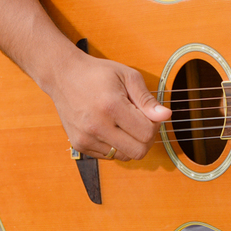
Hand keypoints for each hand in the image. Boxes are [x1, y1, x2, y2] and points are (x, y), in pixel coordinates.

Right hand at [48, 53, 170, 161]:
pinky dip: (116, 146)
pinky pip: (108, 156)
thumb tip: (166, 116)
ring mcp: (86, 138)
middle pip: (138, 151)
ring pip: (124, 156)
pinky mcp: (79, 145)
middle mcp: (97, 126)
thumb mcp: (128, 76)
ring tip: (125, 123)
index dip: (156, 125)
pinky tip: (112, 128)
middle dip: (147, 139)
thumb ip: (147, 99)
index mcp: (111, 106)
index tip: (151, 114)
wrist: (64, 76)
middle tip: (142, 122)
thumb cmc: (98, 73)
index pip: (147, 133)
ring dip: (131, 143)